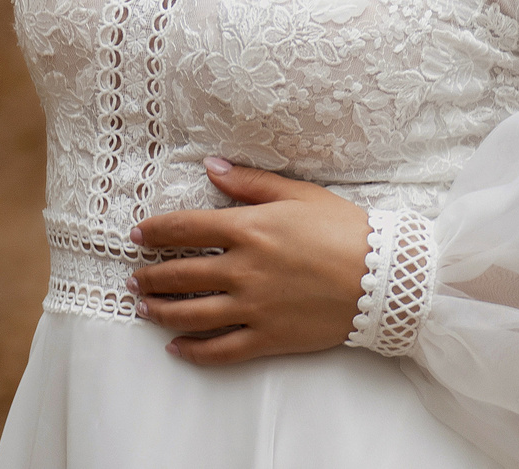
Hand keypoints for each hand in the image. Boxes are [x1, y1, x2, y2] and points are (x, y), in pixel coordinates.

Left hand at [127, 156, 375, 366]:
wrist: (385, 278)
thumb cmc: (343, 229)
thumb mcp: (298, 193)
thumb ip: (249, 182)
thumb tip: (211, 167)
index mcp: (249, 229)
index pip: (186, 229)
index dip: (156, 232)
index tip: (137, 235)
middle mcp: (244, 269)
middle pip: (182, 274)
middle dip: (150, 276)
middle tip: (133, 278)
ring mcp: (255, 307)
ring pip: (193, 314)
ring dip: (161, 311)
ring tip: (143, 308)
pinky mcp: (270, 337)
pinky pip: (223, 350)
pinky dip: (194, 351)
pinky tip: (176, 348)